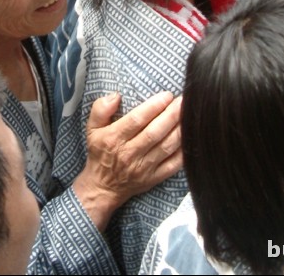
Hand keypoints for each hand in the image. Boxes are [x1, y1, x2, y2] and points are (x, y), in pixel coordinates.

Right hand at [72, 91, 182, 230]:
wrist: (102, 187)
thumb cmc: (100, 153)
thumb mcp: (91, 129)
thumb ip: (100, 109)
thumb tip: (115, 96)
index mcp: (114, 138)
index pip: (136, 120)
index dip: (154, 106)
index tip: (167, 95)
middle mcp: (129, 153)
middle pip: (155, 132)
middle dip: (172, 115)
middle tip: (185, 100)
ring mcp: (143, 167)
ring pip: (166, 147)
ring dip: (180, 130)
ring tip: (190, 115)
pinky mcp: (154, 178)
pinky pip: (172, 165)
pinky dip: (184, 153)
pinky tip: (192, 139)